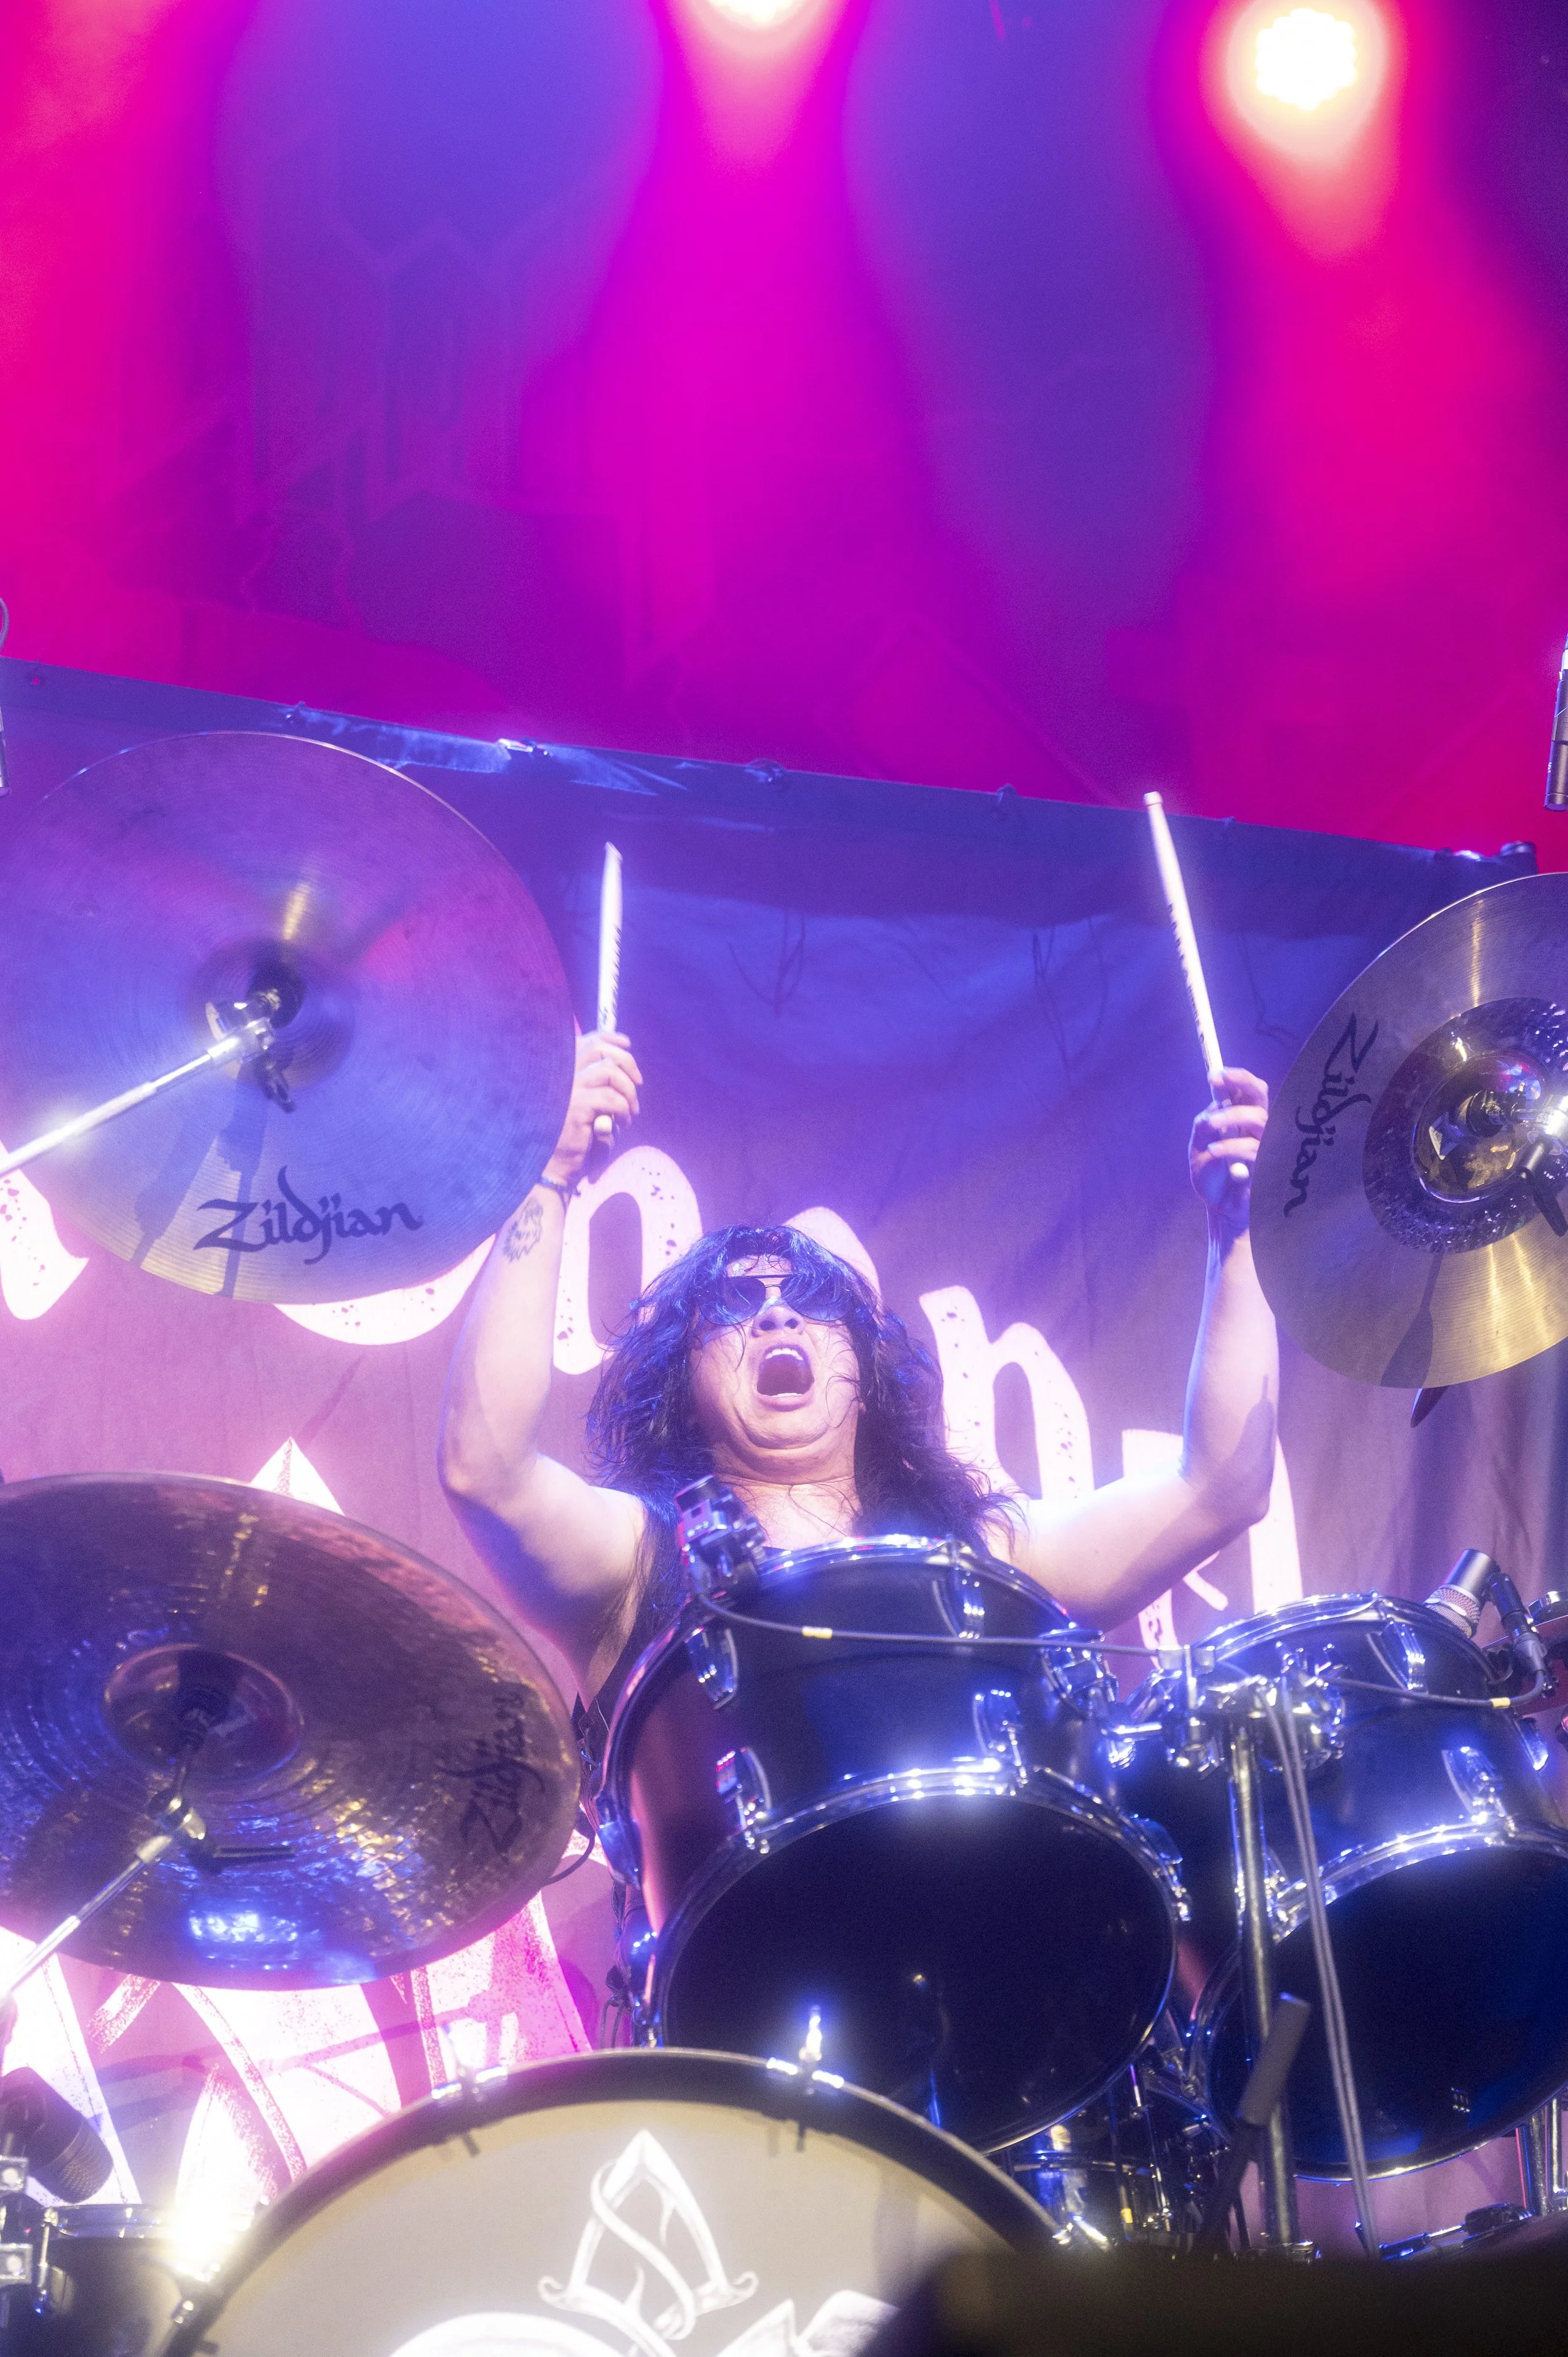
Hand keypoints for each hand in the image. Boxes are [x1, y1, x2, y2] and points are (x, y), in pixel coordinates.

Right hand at [544, 1030, 640, 1183]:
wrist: (554, 1168)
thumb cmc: (573, 1139)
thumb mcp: (586, 1107)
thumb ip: (596, 1086)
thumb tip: (621, 1065)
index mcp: (561, 1074)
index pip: (584, 1041)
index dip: (608, 1037)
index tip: (626, 1043)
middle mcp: (561, 1077)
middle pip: (599, 1050)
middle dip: (627, 1062)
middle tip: (638, 1084)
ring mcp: (567, 1091)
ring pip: (610, 1072)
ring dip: (628, 1091)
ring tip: (629, 1112)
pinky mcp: (577, 1107)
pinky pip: (612, 1099)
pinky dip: (624, 1110)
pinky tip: (622, 1123)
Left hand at [1190, 1067, 1268, 1229]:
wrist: (1218, 1208)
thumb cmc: (1212, 1175)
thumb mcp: (1199, 1148)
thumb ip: (1204, 1127)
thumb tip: (1214, 1108)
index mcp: (1241, 1120)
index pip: (1247, 1091)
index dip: (1236, 1078)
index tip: (1214, 1075)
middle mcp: (1256, 1129)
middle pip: (1260, 1096)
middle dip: (1241, 1084)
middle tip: (1216, 1086)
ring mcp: (1264, 1146)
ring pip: (1259, 1120)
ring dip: (1230, 1118)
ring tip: (1208, 1128)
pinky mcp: (1266, 1166)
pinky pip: (1254, 1150)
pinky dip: (1230, 1147)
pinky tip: (1213, 1153)